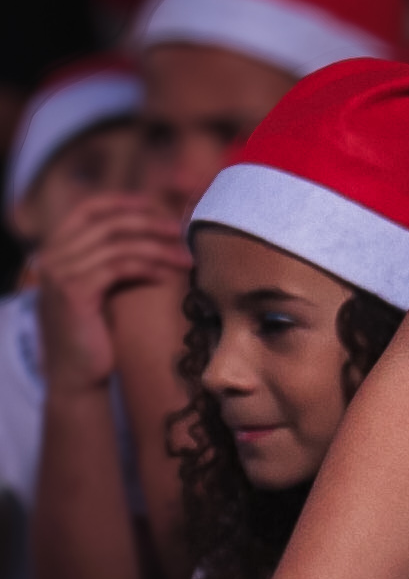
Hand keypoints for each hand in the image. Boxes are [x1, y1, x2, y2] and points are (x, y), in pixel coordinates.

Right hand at [35, 195, 188, 393]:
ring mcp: (59, 274)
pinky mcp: (74, 293)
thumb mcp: (100, 287)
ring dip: (159, 248)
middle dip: (151, 223)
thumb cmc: (97, 332)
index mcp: (55, 249)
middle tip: (182, 232)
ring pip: (119, 244)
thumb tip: (155, 226)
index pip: (88, 208)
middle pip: (108, 222)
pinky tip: (169, 277)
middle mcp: (52, 257)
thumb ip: (111, 256)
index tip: (159, 206)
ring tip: (186, 258)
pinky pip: (119, 267)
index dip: (124, 201)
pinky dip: (148, 268)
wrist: (78, 377)